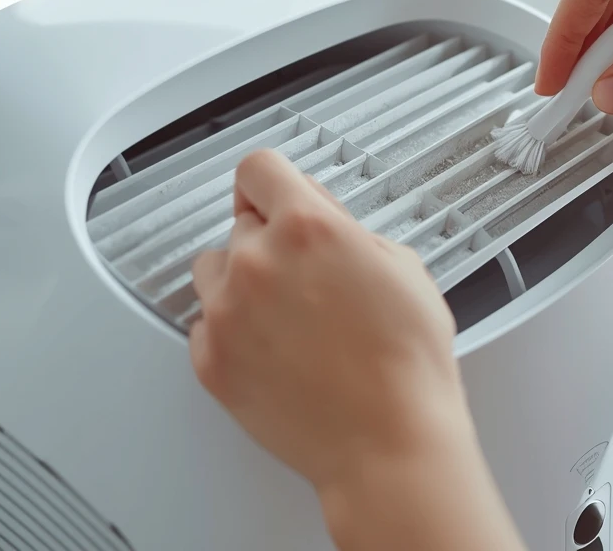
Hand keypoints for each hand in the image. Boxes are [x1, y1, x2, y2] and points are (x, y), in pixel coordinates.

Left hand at [190, 149, 461, 491]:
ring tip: (289, 318)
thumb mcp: (403, 265)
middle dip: (270, 241)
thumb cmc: (407, 364)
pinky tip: (278, 352)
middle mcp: (256, 262)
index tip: (277, 197)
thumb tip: (323, 221)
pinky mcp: (210, 360)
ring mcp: (225, 313)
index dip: (274, 185)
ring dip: (243, 282)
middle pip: (240, 223)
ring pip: (213, 271)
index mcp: (306, 227)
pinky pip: (205, 325)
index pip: (258, 169)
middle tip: (308, 279)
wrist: (389, 442)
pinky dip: (234, 333)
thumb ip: (348, 229)